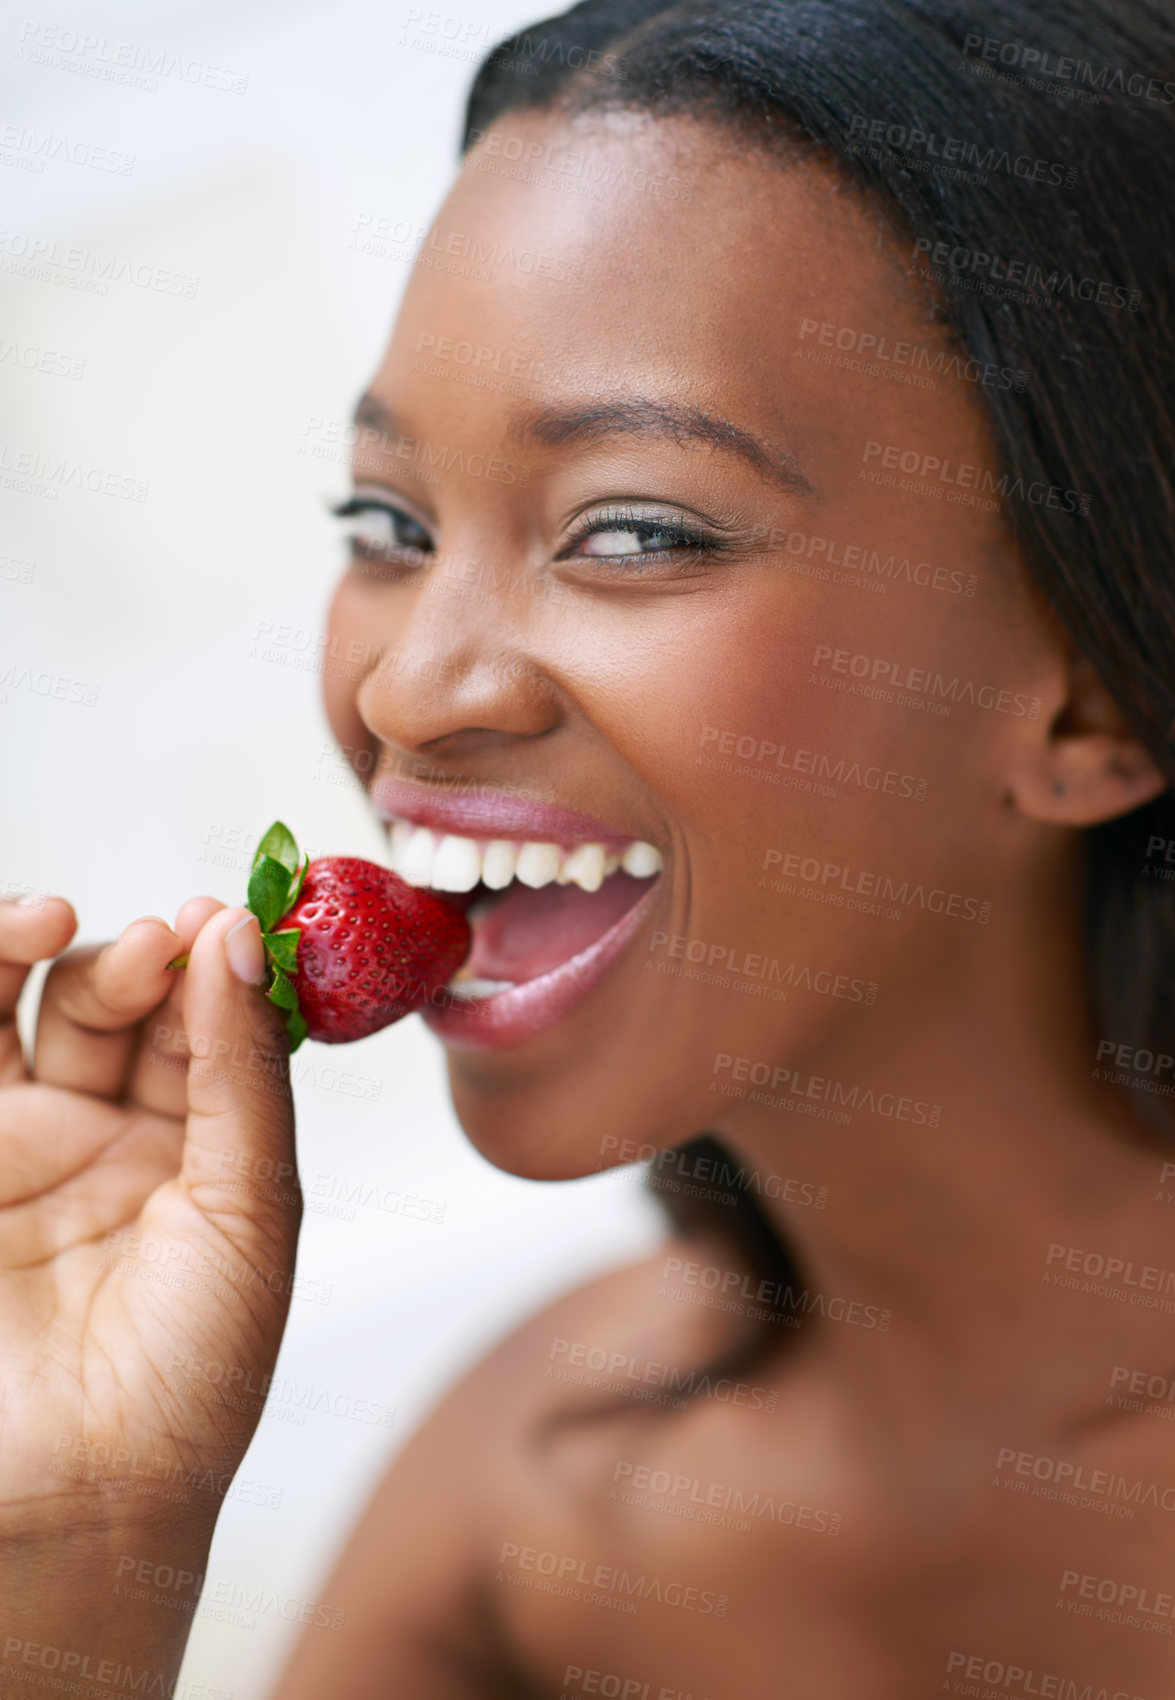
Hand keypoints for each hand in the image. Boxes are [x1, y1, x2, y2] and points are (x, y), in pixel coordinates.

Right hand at [0, 894, 301, 1539]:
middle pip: (117, 1004)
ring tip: (61, 923)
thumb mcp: (251, 1207)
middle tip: (160, 939)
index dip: (218, 963)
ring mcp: (25, 1146)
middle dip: (137, 959)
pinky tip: (17, 946)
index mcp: (200, 1148)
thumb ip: (242, 1068)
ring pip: (23, 1012)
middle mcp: (110, 1137)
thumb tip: (242, 937)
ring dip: (42, 953)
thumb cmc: (193, 1370)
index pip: (209, 1023)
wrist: (81, 1494)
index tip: (229, 911)